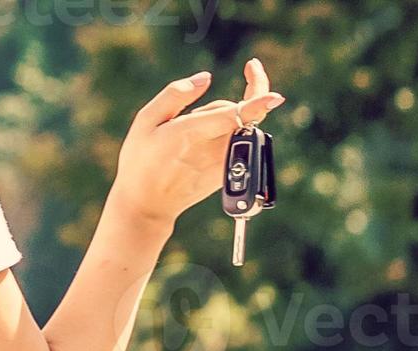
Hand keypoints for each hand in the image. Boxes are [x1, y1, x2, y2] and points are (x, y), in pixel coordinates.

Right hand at [107, 58, 286, 225]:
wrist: (147, 204)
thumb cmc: (141, 160)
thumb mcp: (145, 121)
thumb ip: (175, 94)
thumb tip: (206, 77)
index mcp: (191, 134)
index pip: (234, 116)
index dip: (257, 102)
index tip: (276, 97)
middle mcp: (214, 149)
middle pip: (238, 112)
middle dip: (221, 107)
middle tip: (189, 117)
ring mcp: (224, 163)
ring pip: (241, 125)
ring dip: (224, 122)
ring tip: (191, 137)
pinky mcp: (229, 171)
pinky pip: (240, 142)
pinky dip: (227, 136)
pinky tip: (202, 146)